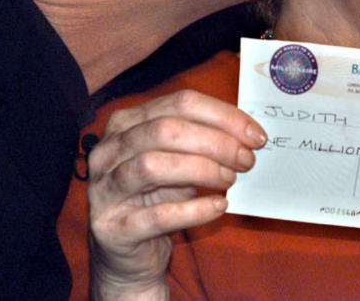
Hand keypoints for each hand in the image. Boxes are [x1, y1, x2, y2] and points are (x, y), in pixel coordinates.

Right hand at [86, 90, 265, 300]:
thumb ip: (201, 143)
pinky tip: (218, 207)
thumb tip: (247, 136)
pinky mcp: (111, 229)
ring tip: (230, 180)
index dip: (223, 116)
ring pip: (152, 166)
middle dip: (215, 142)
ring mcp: (103, 190)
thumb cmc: (158, 199)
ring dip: (202, 170)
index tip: (255, 135)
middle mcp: (107, 151)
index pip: (179, 103)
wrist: (129, 257)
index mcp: (125, 123)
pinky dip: (194, 209)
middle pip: (165, 130)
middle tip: (246, 160)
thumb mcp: (178, 162)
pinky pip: (157, 215)